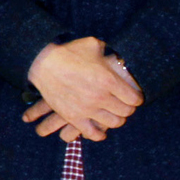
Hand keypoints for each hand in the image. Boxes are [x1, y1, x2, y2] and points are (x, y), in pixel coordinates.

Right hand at [22, 38, 142, 141]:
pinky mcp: (73, 117)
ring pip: (113, 123)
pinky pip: (92, 133)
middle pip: (126, 112)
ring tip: (113, 114)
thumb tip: (120, 55)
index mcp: (108, 80)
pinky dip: (99, 134)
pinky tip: (100, 130)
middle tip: (124, 105)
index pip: (134, 99)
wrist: (43, 63)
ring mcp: (86, 109)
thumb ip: (110, 52)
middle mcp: (100, 97)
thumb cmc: (69, 52)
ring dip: (116, 120)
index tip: (134, 96)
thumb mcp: (94, 45)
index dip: (137, 97)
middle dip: (128, 108)